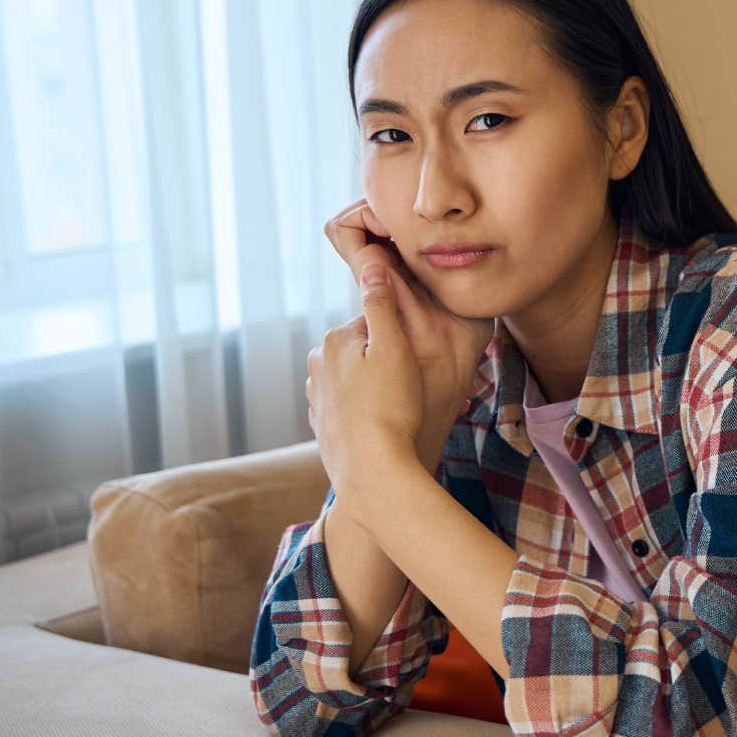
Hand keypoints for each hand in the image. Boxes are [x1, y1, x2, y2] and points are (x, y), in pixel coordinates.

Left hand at [325, 200, 492, 461]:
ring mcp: (315, 396)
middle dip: (389, 362)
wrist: (372, 472)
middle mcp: (317, 364)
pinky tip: (385, 425)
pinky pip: (350, 405)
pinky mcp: (321, 424)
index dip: (404, 339)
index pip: (376, 323)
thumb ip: (383, 304)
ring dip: (378, 386)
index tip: (420, 360)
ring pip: (358, 378)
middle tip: (416, 387)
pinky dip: (366, 410)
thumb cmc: (392, 409)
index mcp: (335, 339)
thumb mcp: (396, 349)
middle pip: (365, 349)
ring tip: (402, 409)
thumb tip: (372, 263)